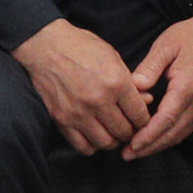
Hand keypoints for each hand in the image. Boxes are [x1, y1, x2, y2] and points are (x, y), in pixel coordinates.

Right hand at [13, 19, 152, 155]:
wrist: (45, 45)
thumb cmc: (80, 47)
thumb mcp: (112, 57)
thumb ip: (131, 82)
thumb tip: (147, 100)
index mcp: (116, 83)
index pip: (139, 115)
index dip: (144, 120)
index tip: (140, 120)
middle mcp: (98, 101)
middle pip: (124, 132)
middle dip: (130, 131)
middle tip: (128, 126)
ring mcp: (78, 113)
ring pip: (106, 143)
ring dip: (112, 139)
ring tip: (111, 130)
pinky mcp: (61, 120)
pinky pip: (83, 146)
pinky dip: (92, 145)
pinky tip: (93, 134)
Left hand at [122, 0, 192, 159]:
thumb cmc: (191, 36)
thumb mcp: (165, 46)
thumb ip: (149, 67)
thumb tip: (135, 88)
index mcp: (187, 88)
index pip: (166, 120)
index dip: (148, 135)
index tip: (131, 145)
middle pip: (173, 134)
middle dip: (150, 147)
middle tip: (127, 155)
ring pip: (180, 134)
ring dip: (159, 145)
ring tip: (137, 152)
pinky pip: (186, 128)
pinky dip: (170, 137)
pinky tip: (155, 139)